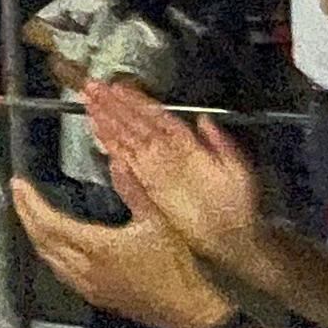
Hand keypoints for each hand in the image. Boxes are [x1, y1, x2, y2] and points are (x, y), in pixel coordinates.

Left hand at [8, 170, 222, 327]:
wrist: (194, 312)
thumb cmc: (180, 265)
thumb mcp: (160, 220)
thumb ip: (135, 189)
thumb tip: (116, 160)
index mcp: (98, 247)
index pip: (50, 224)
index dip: (30, 203)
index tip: (18, 183)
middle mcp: (86, 269)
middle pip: (43, 241)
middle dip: (26, 216)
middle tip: (18, 193)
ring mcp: (90, 287)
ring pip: (50, 260)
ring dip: (36, 236)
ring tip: (30, 214)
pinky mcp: (99, 298)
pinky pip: (62, 273)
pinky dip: (50, 254)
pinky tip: (53, 247)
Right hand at [85, 86, 266, 275]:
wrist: (232, 241)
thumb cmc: (238, 206)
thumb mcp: (237, 169)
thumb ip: (220, 142)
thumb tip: (203, 119)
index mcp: (188, 145)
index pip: (158, 116)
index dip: (138, 100)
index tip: (118, 86)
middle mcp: (168, 153)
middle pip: (136, 123)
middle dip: (114, 105)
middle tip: (92, 86)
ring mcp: (155, 169)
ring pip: (127, 139)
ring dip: (107, 120)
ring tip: (89, 103)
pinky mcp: (147, 187)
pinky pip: (125, 163)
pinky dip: (111, 147)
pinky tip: (98, 134)